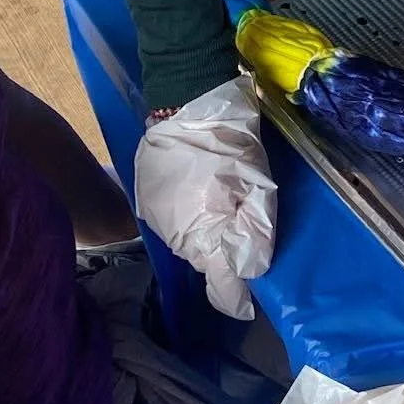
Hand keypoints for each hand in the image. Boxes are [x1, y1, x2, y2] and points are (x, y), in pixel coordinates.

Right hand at [134, 78, 275, 319]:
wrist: (183, 102)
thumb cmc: (230, 143)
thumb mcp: (258, 184)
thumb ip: (256, 232)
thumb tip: (251, 270)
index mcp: (203, 236)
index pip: (221, 288)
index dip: (238, 297)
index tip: (251, 301)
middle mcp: (174, 237)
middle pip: (205, 264)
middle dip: (224, 256)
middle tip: (243, 229)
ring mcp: (155, 219)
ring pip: (188, 244)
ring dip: (206, 235)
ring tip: (222, 208)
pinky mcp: (145, 202)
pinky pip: (174, 224)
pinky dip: (190, 218)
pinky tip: (201, 197)